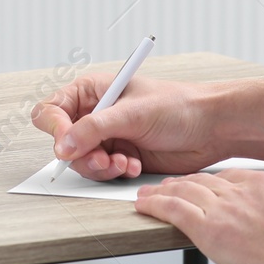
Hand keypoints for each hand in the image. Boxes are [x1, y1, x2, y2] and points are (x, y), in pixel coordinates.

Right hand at [30, 74, 226, 179]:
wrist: (210, 128)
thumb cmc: (178, 106)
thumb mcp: (133, 113)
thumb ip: (95, 128)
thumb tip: (64, 145)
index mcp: (92, 91)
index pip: (53, 110)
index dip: (56, 129)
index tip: (68, 145)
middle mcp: (96, 113)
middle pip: (64, 141)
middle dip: (82, 155)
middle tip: (103, 159)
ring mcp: (108, 136)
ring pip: (82, 161)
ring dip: (101, 167)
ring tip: (124, 163)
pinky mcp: (120, 156)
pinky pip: (102, 172)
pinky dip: (116, 173)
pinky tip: (134, 165)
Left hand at [135, 169, 263, 263]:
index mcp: (262, 184)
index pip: (227, 177)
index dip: (208, 181)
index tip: (200, 185)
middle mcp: (239, 192)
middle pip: (201, 181)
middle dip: (181, 184)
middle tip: (166, 185)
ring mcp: (223, 209)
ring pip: (184, 192)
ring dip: (162, 192)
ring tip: (148, 194)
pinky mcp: (211, 229)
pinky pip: (175, 211)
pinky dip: (156, 205)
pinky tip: (144, 205)